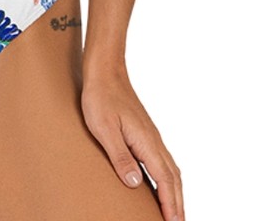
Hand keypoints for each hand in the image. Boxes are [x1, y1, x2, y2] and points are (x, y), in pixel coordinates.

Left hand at [81, 66, 183, 220]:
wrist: (105, 72)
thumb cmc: (101, 98)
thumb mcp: (104, 129)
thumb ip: (120, 156)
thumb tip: (136, 183)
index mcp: (146, 142)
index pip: (164, 180)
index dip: (170, 204)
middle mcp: (153, 141)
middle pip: (173, 178)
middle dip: (177, 203)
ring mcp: (151, 137)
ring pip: (170, 170)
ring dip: (174, 192)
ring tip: (174, 211)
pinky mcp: (145, 133)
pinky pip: (162, 161)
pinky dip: (167, 179)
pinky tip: (160, 183)